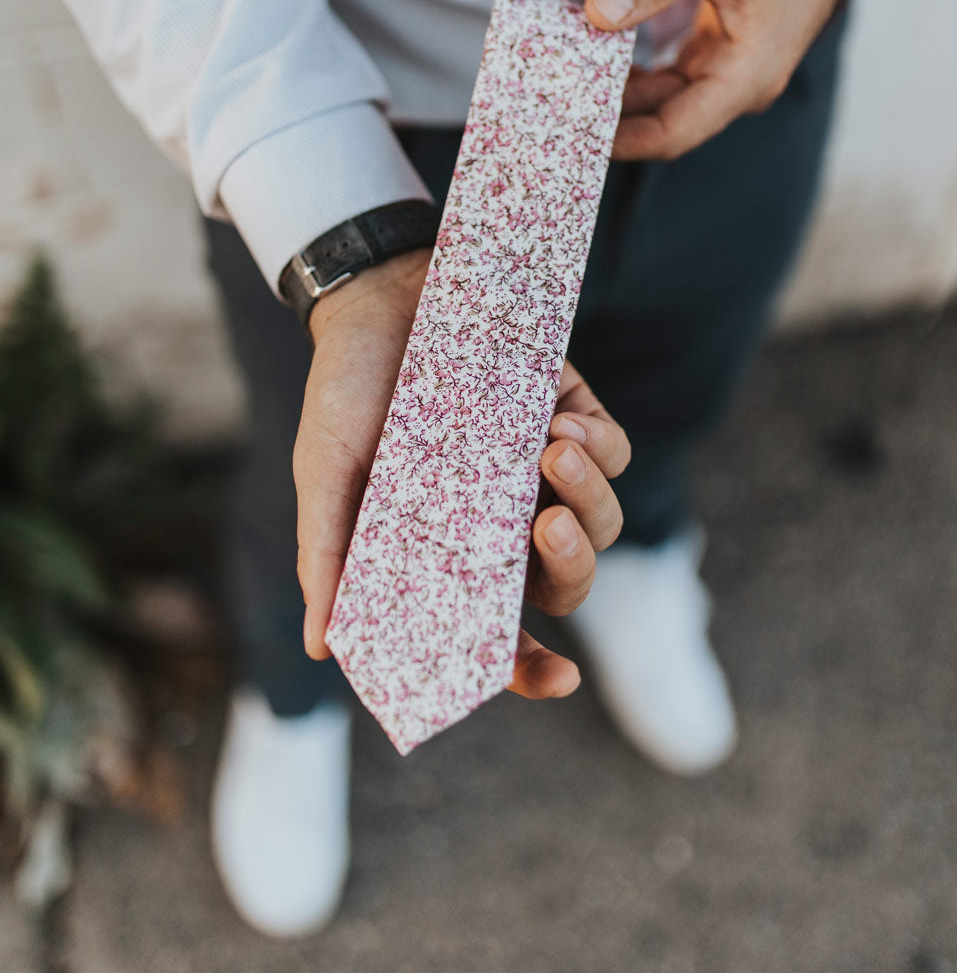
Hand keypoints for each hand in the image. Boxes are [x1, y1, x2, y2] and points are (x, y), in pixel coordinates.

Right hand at [293, 252, 629, 697]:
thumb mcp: (327, 474)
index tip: (561, 678)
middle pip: (568, 581)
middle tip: (546, 530)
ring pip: (604, 520)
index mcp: (451, 553)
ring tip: (552, 453)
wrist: (376, 294)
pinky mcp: (571, 412)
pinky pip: (615, 450)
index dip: (533, 668)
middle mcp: (505, 521)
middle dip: (573, 567)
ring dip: (590, 500)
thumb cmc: (346, 391)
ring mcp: (543, 468)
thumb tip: (325, 649)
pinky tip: (559, 425)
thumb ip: (331, 556)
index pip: (503, 633)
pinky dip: (601, 448)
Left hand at [583, 0, 892, 159]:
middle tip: (542, 105)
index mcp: (749, 73)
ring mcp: (733, 69)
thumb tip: (597, 15)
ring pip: (662, 101)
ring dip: (613, 94)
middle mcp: (743, 83)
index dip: (613, 139)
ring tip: (555, 82)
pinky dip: (631, 71)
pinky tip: (590, 57)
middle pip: (661, 122)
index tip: (562, 128)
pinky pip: (669, 77)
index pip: (670, 132)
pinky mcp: (722, 50)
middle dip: (604, 117)